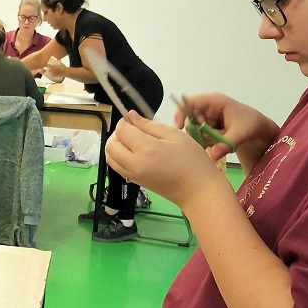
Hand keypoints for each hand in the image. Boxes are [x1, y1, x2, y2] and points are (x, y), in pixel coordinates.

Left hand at [105, 110, 229, 210]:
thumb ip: (150, 125)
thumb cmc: (193, 161)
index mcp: (146, 150)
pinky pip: (117, 167)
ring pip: (110, 157)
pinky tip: (135, 153)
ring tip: (132, 141)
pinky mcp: (134, 182)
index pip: (121, 130)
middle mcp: (134, 164)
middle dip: (117, 133)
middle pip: (110, 144)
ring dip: (115, 146)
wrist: (197, 191)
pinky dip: (119, 157)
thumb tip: (131, 116)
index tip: (135, 120)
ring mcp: (132, 175)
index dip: (125, 122)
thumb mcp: (175, 136)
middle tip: (132, 130)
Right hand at [173, 93, 278, 162]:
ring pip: (194, 127)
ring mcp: (207, 115)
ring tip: (219, 139)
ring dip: (203, 137)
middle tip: (210, 139)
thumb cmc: (251, 125)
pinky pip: (200, 133)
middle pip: (189, 117)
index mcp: (214, 101)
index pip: (189, 102)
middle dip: (197, 131)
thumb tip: (212, 155)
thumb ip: (226, 144)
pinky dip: (206, 139)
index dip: (181, 113)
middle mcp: (208, 106)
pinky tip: (218, 140)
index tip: (179, 128)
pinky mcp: (208, 124)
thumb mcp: (240, 134)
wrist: (259, 128)